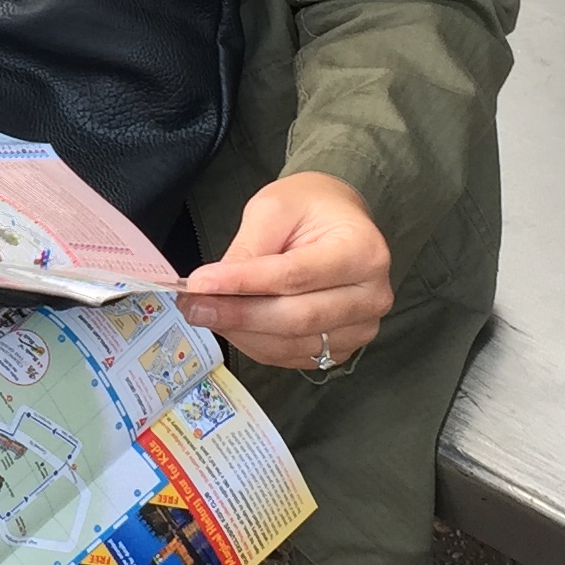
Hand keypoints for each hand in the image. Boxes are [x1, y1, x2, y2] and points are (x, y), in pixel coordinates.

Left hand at [178, 171, 392, 373]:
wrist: (338, 221)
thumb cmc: (309, 208)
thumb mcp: (274, 209)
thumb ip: (249, 250)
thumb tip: (213, 288)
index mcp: (363, 252)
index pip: (296, 275)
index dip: (245, 283)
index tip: (201, 283)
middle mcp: (371, 296)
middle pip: (296, 317)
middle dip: (237, 314)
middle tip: (193, 305)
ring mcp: (361, 327)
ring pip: (291, 343)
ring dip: (241, 332)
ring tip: (205, 312)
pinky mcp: (343, 347)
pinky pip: (292, 355)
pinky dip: (256, 343)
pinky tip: (232, 323)